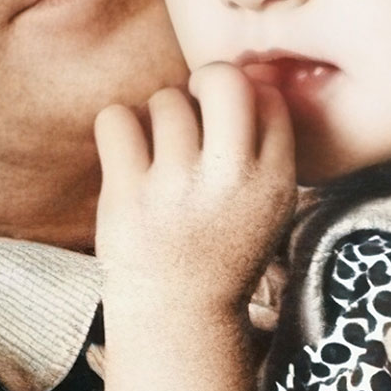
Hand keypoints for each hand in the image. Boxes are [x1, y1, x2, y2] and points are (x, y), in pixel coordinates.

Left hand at [94, 64, 294, 320]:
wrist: (177, 319)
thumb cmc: (221, 255)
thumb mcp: (267, 207)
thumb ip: (267, 146)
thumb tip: (250, 70)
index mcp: (275, 182)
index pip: (270, 99)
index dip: (246, 98)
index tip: (227, 123)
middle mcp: (230, 179)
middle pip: (224, 80)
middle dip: (206, 81)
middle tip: (194, 105)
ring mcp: (176, 186)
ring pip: (166, 99)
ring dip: (159, 116)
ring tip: (159, 152)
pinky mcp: (127, 195)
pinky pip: (116, 118)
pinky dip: (118, 127)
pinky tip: (128, 153)